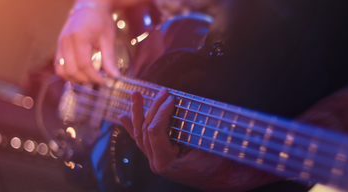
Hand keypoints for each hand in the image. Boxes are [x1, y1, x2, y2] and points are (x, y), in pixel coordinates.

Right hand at [55, 3, 119, 83]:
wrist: (89, 8)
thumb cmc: (100, 20)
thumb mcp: (108, 38)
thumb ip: (110, 59)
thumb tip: (115, 77)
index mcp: (79, 38)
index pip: (84, 64)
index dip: (94, 76)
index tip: (104, 81)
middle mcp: (66, 42)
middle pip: (72, 70)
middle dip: (86, 79)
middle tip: (99, 81)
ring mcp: (60, 44)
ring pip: (62, 71)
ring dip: (75, 79)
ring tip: (90, 78)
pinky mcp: (59, 47)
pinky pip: (59, 66)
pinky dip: (69, 74)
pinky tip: (81, 74)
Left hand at [120, 90, 280, 190]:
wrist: (223, 178)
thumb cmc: (217, 163)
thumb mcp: (205, 145)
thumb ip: (191, 129)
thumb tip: (179, 106)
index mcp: (165, 162)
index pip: (155, 131)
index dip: (161, 111)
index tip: (172, 98)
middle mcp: (156, 163)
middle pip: (146, 130)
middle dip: (153, 107)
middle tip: (163, 91)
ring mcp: (156, 161)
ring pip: (140, 134)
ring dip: (138, 113)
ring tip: (135, 95)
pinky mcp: (160, 158)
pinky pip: (143, 141)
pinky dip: (133, 127)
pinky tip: (124, 117)